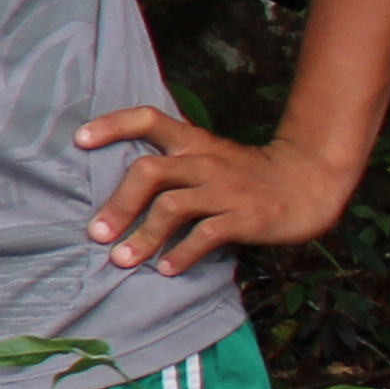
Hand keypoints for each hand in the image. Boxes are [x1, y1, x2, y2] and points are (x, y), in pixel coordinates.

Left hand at [78, 107, 358, 276]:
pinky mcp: (246, 216)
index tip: (80, 139)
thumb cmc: (246, 176)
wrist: (309, 183)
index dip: (113, 125)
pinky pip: (207, 234)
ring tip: (122, 260)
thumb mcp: (209, 158)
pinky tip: (167, 269)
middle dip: (119, 204)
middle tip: (97, 233)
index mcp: (193, 141)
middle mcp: (205, 160)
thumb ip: (171, 166)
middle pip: (150, 171)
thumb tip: (115, 198)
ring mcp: (226, 188)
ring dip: (144, 236)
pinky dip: (183, 254)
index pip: (148, 118)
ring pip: (173, 206)